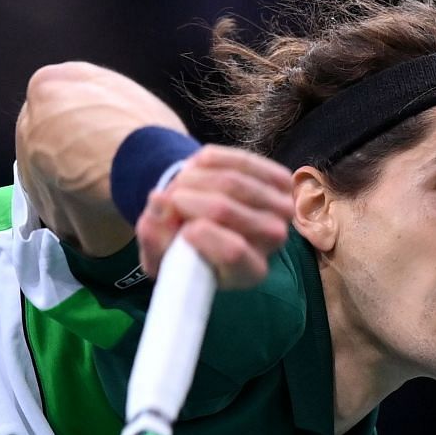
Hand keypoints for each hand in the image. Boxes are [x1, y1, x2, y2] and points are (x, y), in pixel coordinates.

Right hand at [134, 146, 295, 289]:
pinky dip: (210, 160)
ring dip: (193, 178)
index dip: (199, 234)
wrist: (207, 220)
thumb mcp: (161, 256)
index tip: (179, 228)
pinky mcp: (281, 181)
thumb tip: (158, 201)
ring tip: (177, 185)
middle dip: (185, 198)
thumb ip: (154, 237)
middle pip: (225, 209)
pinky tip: (195, 167)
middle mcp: (273, 242)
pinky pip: (240, 160)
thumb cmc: (183, 247)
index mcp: (249, 273)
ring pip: (230, 181)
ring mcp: (281, 209)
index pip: (232, 251)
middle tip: (168, 198)